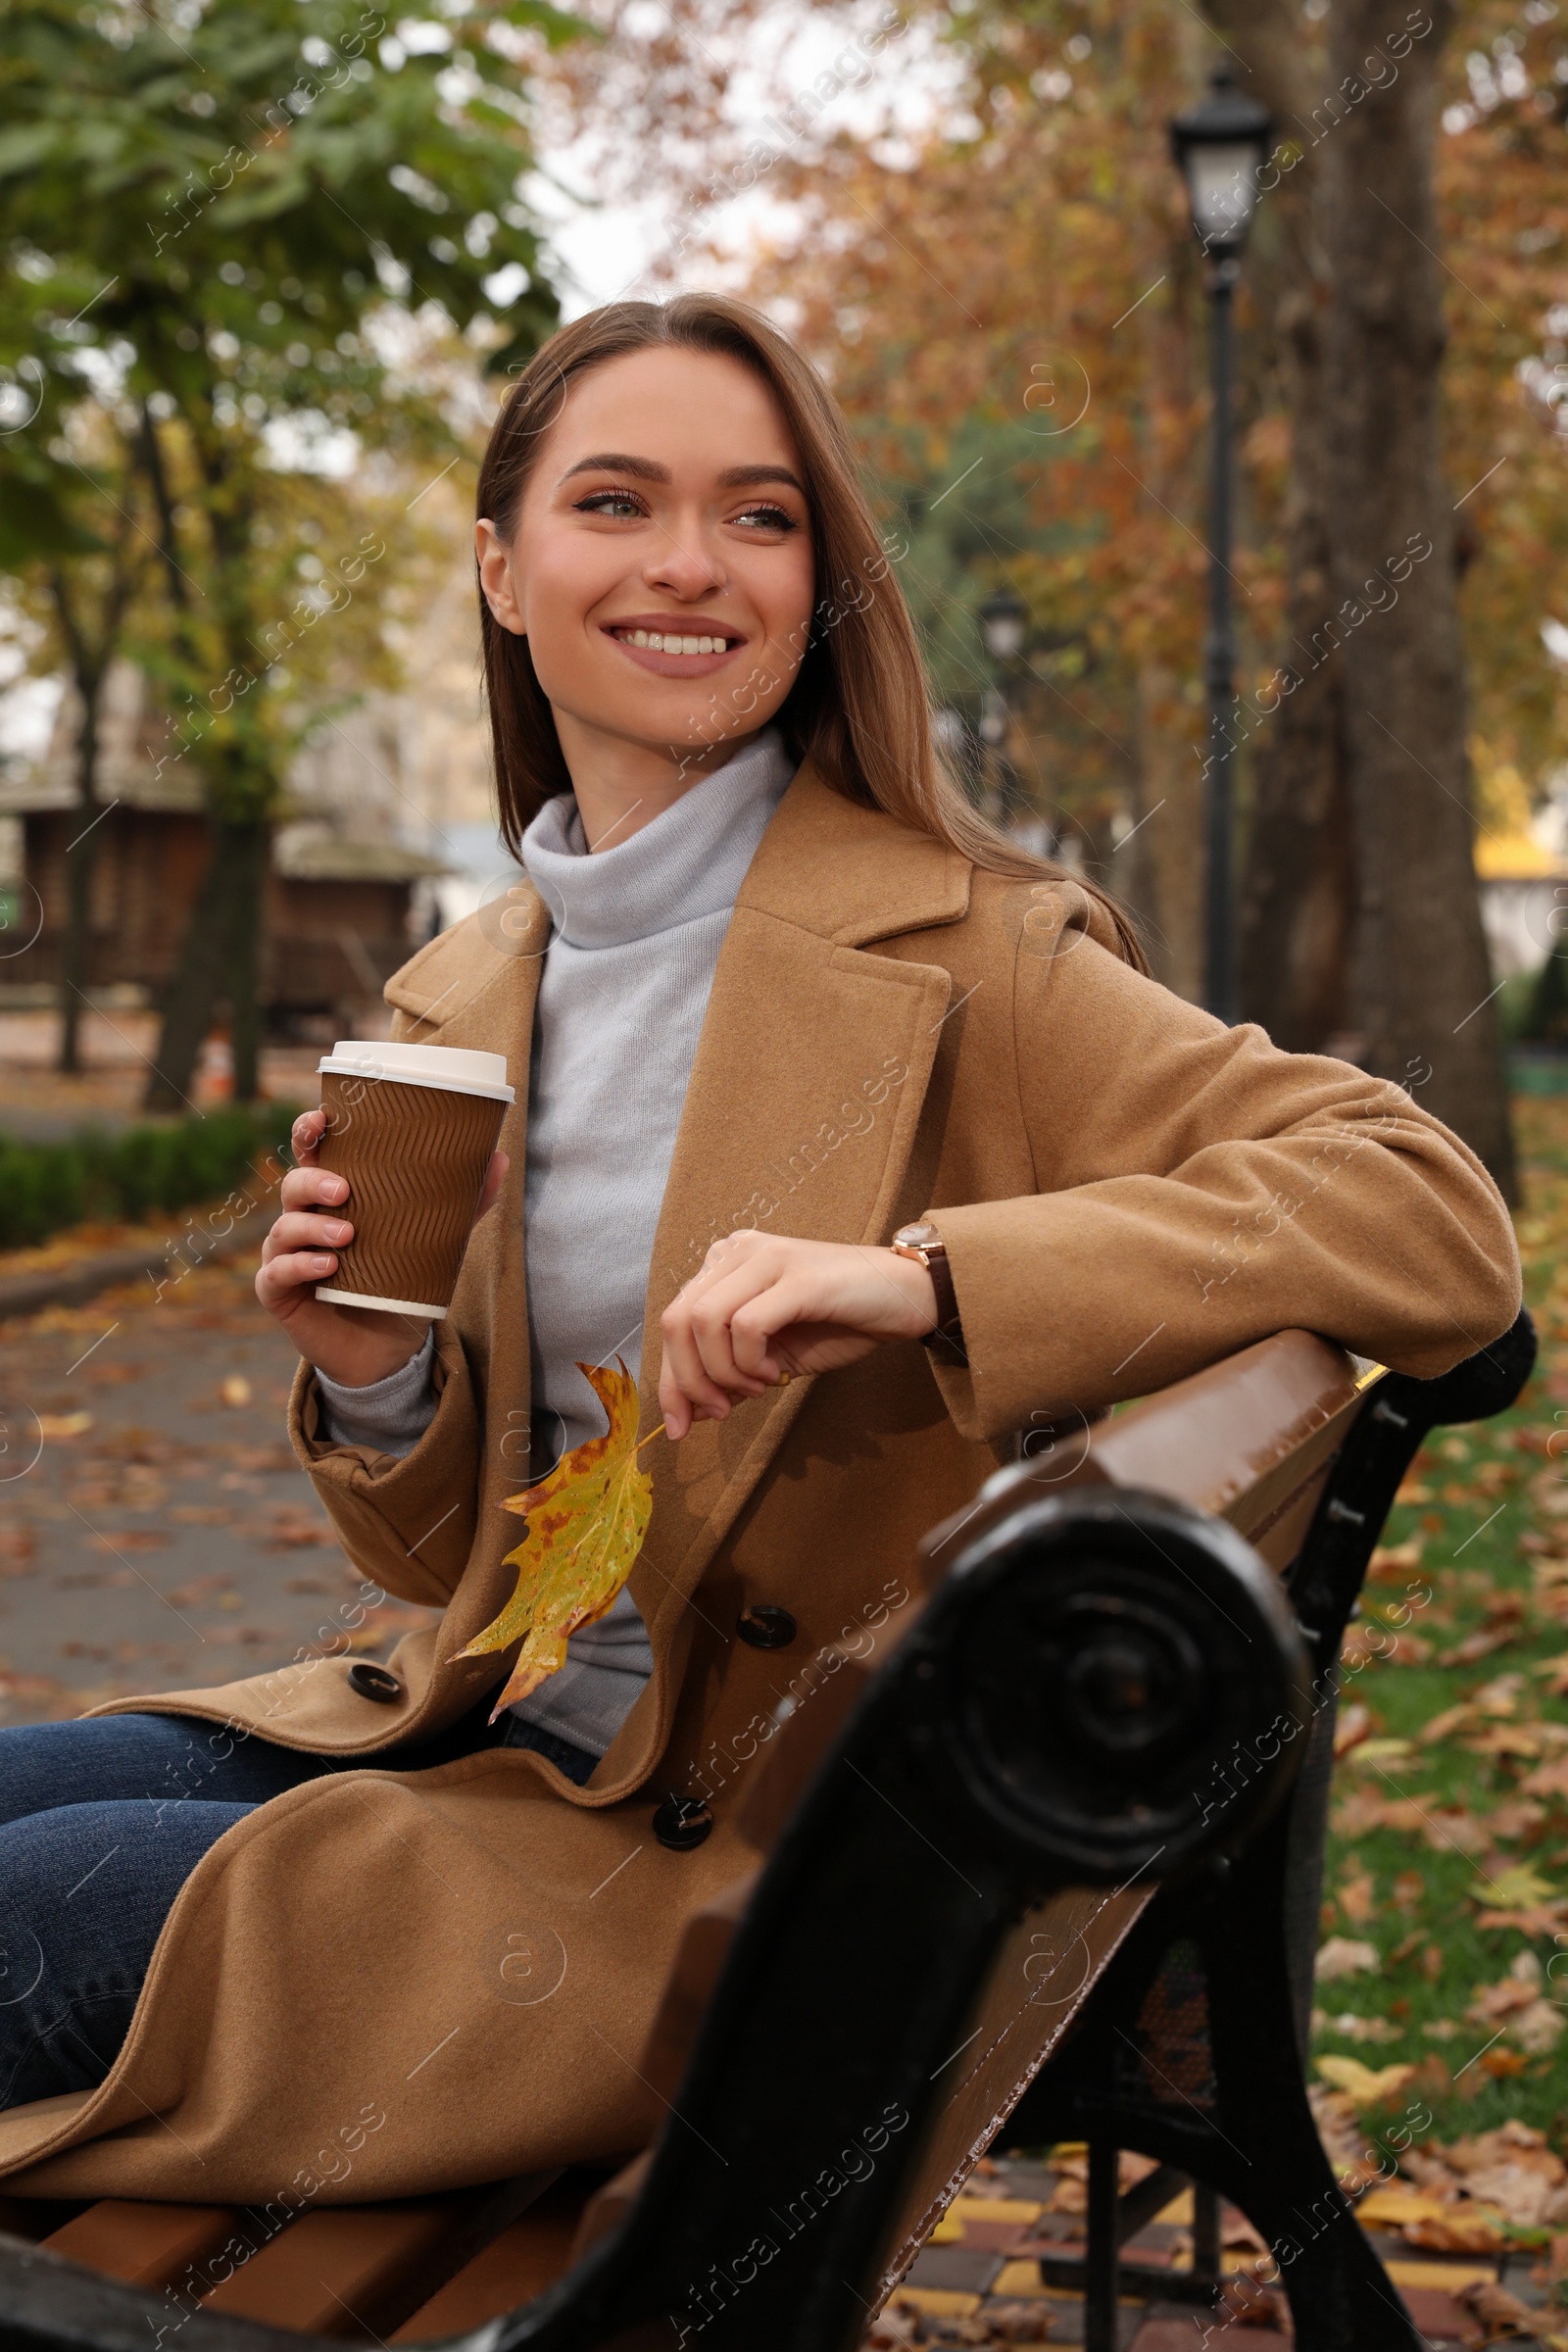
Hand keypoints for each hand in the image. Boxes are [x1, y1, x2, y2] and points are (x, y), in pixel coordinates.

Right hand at [256, 1106, 508, 1389]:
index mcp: (332, 1197)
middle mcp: (304, 1219)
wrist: (387, 1347)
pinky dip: (299, 1265)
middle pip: (293, 1185)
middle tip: (344, 1191)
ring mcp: (286, 1255)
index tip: (322, 1120)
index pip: (311, 1154)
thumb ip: (465, 1202)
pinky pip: (277, 1273)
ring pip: (285, 1228)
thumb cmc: (400, 1281)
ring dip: (313, 1228)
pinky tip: (328, 1266)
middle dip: (313, 1182)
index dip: (308, 1132)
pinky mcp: (279, 1292)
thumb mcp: (434, 1240)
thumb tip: (500, 1159)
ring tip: (347, 1236)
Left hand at [657, 1231, 937, 1441]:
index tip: (679, 1426)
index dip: (670, 1380)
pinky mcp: (795, 1275)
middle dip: (689, 1381)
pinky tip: (774, 1373)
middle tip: (721, 1411)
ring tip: (758, 1387)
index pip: (673, 1321)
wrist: (903, 1299)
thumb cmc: (839, 1323)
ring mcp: (766, 1257)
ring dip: (723, 1372)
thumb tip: (687, 1414)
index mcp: (725, 1264)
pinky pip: (746, 1326)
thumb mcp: (771, 1355)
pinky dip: (750, 1362)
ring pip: (704, 1322)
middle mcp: (738, 1251)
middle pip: (677, 1321)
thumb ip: (728, 1373)